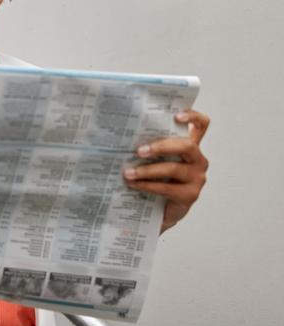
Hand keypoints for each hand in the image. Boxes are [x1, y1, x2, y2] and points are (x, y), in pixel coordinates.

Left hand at [123, 109, 209, 232]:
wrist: (161, 210)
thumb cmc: (157, 177)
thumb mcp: (155, 159)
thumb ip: (150, 145)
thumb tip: (125, 134)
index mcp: (190, 146)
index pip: (201, 125)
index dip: (193, 117)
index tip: (177, 115)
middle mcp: (197, 159)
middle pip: (186, 145)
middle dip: (161, 146)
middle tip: (139, 150)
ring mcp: (196, 178)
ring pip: (173, 169)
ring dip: (147, 170)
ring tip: (128, 172)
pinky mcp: (190, 195)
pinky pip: (166, 188)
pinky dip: (147, 185)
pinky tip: (133, 184)